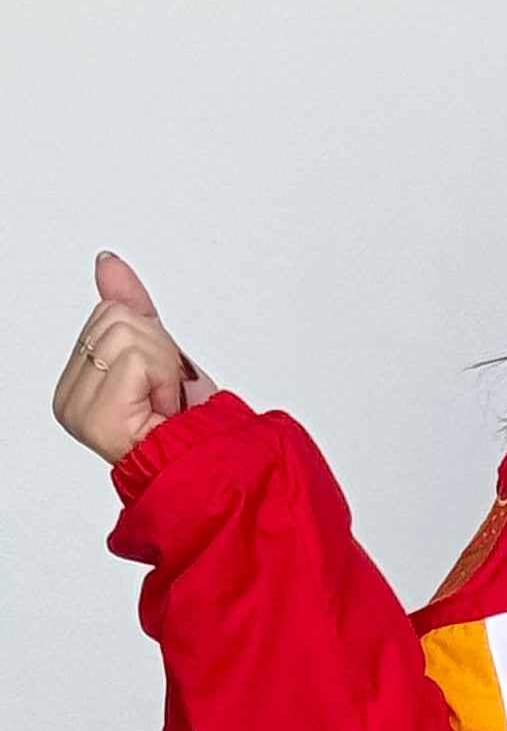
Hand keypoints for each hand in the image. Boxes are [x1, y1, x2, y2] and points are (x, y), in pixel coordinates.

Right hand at [53, 253, 210, 463]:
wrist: (213, 469)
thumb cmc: (191, 426)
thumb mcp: (163, 354)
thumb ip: (131, 307)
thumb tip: (107, 261)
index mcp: (76, 382)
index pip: (111, 313)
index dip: (153, 342)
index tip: (160, 385)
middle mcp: (69, 396)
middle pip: (116, 318)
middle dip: (159, 352)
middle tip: (167, 396)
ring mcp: (77, 407)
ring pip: (126, 333)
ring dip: (165, 368)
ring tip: (166, 405)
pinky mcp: (95, 415)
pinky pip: (136, 358)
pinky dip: (164, 380)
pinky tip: (163, 412)